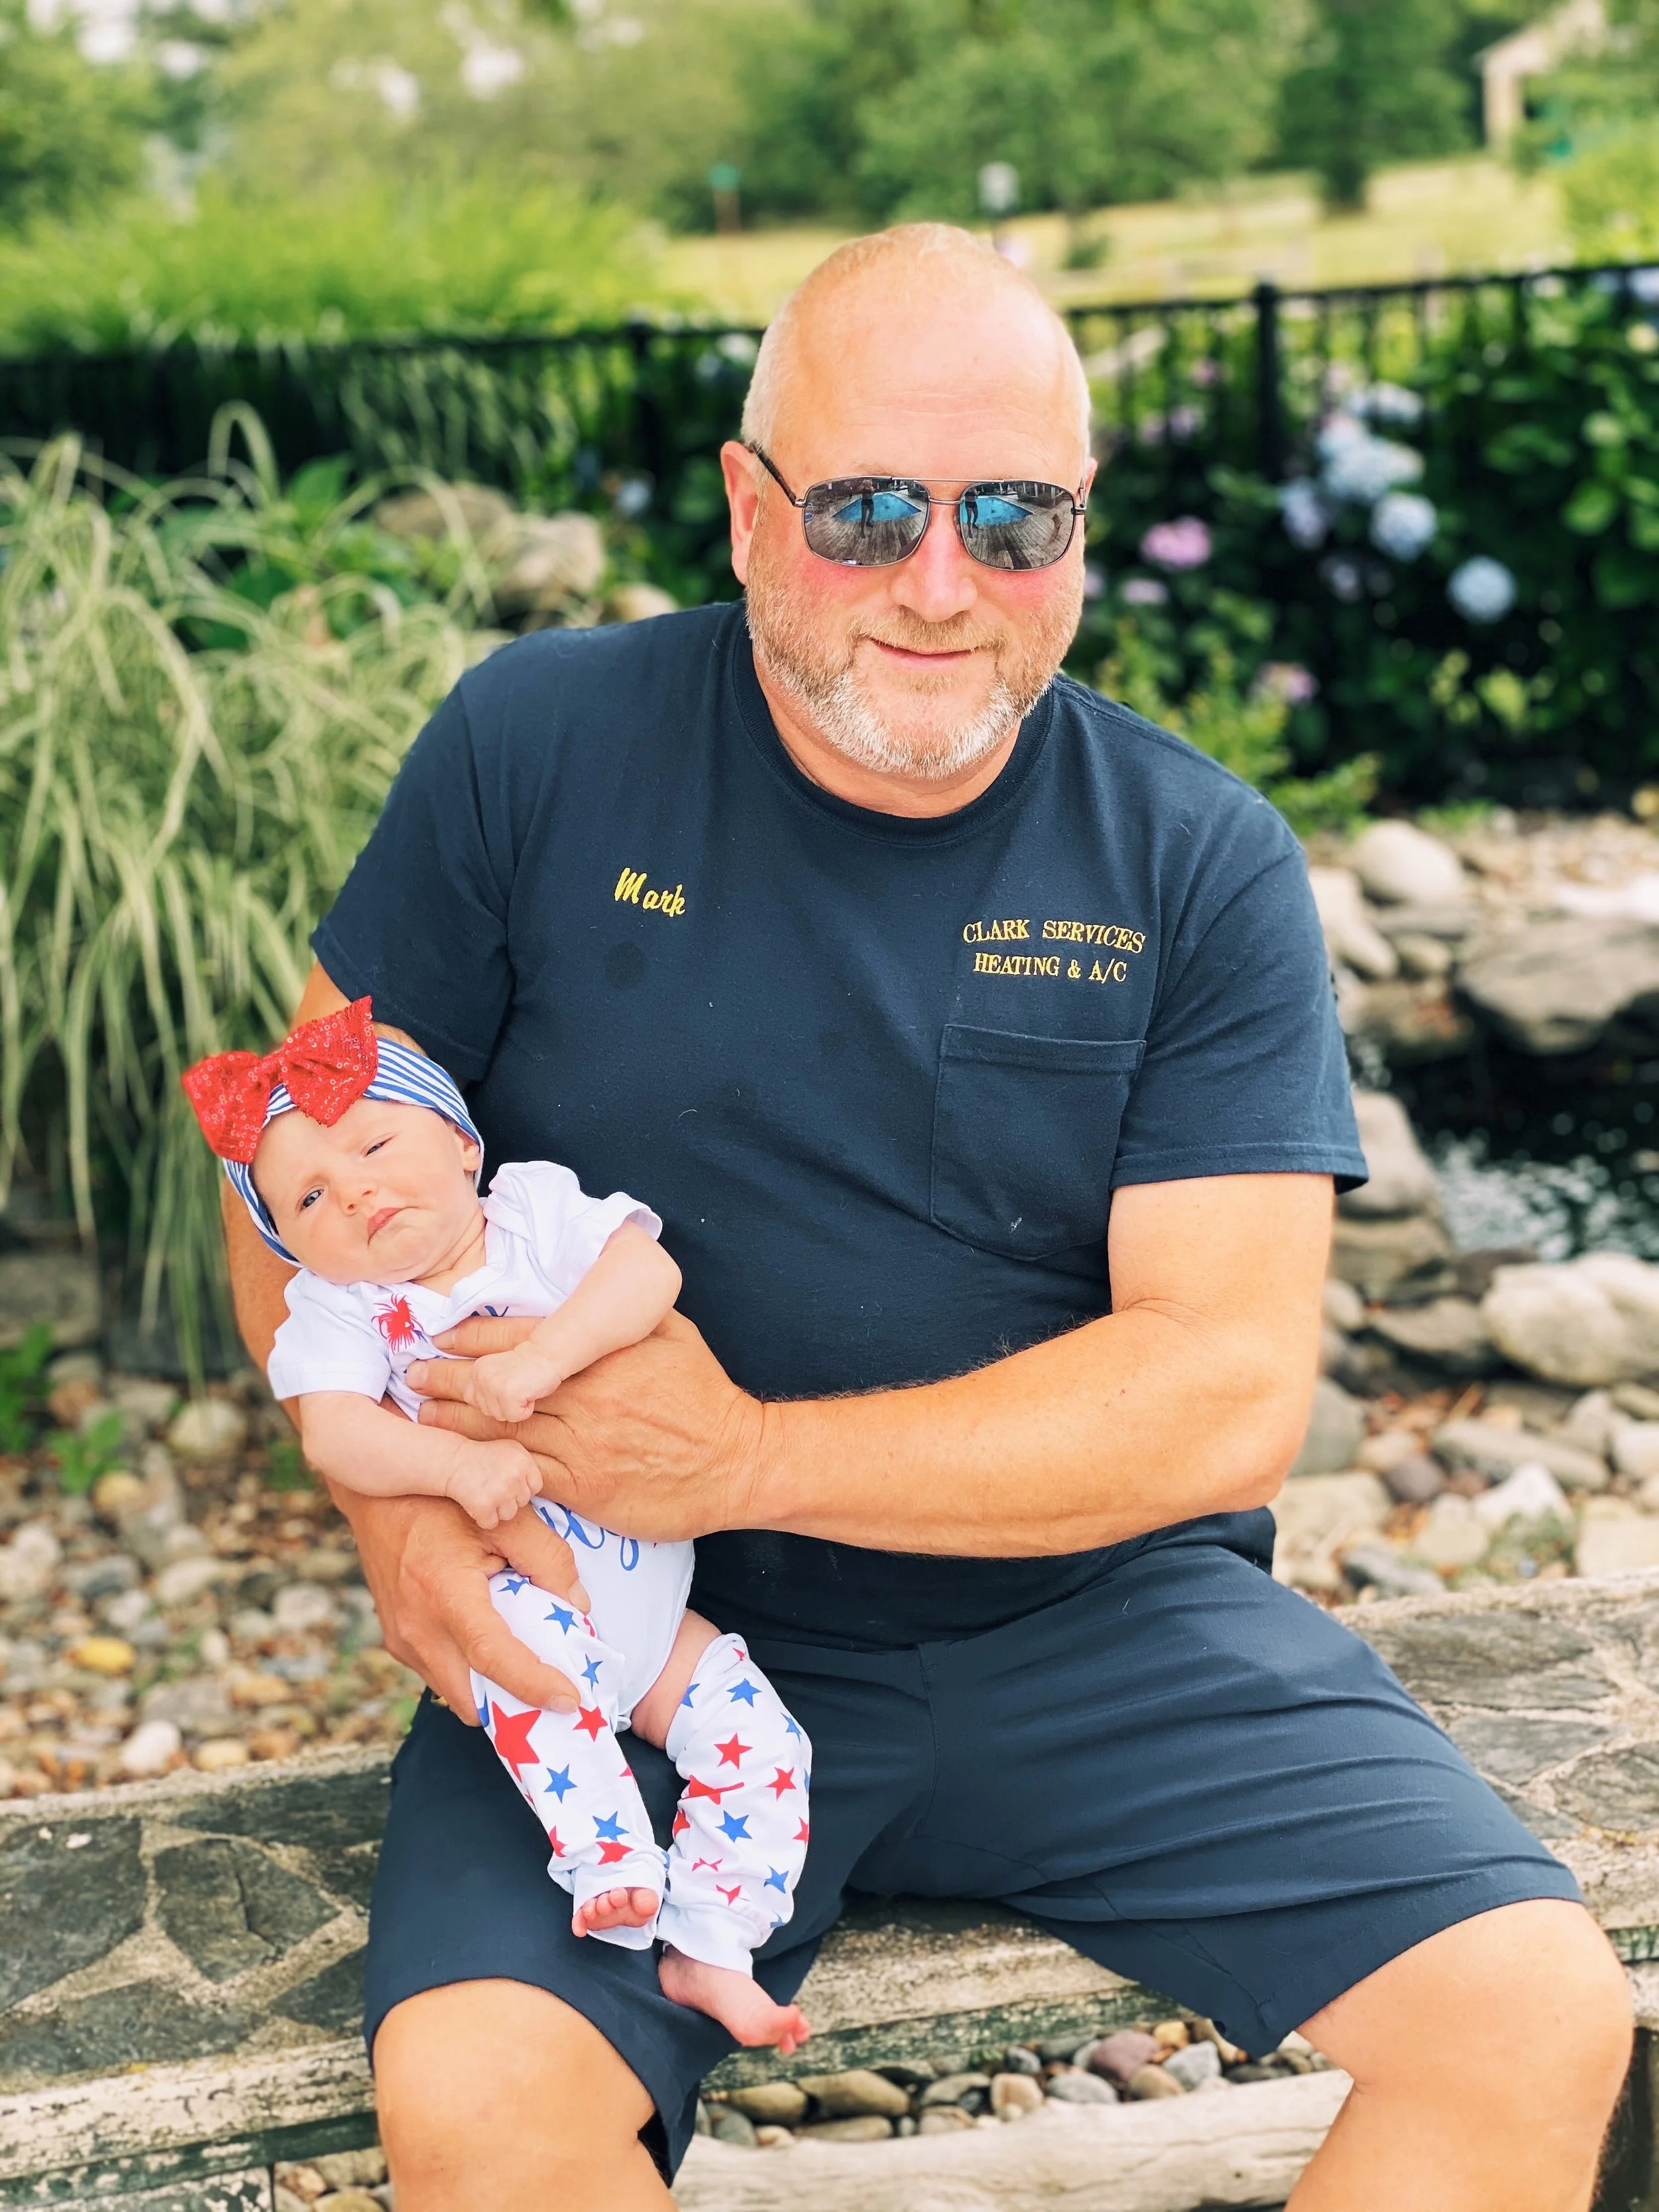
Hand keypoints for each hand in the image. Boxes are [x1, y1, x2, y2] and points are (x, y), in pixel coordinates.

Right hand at [323, 1484, 589, 1717]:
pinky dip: (471, 1673)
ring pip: (455, 1692)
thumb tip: (579, 1605)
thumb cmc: (442, 1498)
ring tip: (530, 1666)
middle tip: (555, 1690)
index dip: (534, 1685)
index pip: (493, 1657)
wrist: (378, 1491)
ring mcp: (401, 1639)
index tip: (570, 1700)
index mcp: (444, 1593)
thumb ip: (547, 1557)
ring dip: (492, 1691)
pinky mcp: (397, 1639)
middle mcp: (416, 1628)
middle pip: (472, 1700)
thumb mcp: (504, 1515)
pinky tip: (495, 1643)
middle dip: (514, 1706)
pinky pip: (441, 1674)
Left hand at [409, 1310, 767, 1542]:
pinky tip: (457, 1464)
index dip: (472, 1336)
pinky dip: (483, 1468)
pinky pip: (520, 1475)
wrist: (737, 1462)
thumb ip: (621, 1310)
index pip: (519, 1337)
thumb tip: (587, 1280)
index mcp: (601, 1350)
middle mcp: (585, 1393)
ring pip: (499, 1430)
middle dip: (447, 1379)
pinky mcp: (582, 1486)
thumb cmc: (702, 1395)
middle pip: (497, 1384)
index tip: (440, 1333)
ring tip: (419, 1415)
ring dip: (451, 1424)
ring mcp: (581, 1443)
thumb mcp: (670, 1331)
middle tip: (413, 1373)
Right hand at [444, 1437, 542, 1528]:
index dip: (522, 1487)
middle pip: (523, 1502)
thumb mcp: (511, 1450)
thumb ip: (528, 1466)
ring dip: (497, 1510)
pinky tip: (475, 1502)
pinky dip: (483, 1518)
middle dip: (509, 1498)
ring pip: (509, 1515)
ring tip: (484, 1494)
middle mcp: (515, 1476)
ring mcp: (500, 1492)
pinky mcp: (484, 1506)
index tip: (508, 1483)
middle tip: (492, 1487)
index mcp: (524, 1461)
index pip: (535, 1487)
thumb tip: (544, 1486)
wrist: (453, 1462)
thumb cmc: (483, 1457)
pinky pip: (492, 1523)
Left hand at [463, 1346, 561, 1425]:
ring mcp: (492, 1385)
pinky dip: (525, 1410)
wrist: (547, 1354)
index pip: (473, 1401)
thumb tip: (480, 1409)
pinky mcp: (507, 1393)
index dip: (493, 1400)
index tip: (508, 1387)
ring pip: (500, 1416)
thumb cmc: (528, 1368)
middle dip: (504, 1406)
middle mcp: (480, 1377)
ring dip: (515, 1408)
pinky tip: (530, 1394)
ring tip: (524, 1390)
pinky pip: (514, 1416)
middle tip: (519, 1387)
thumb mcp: (497, 1373)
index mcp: (475, 1371)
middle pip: (487, 1411)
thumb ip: (484, 1387)